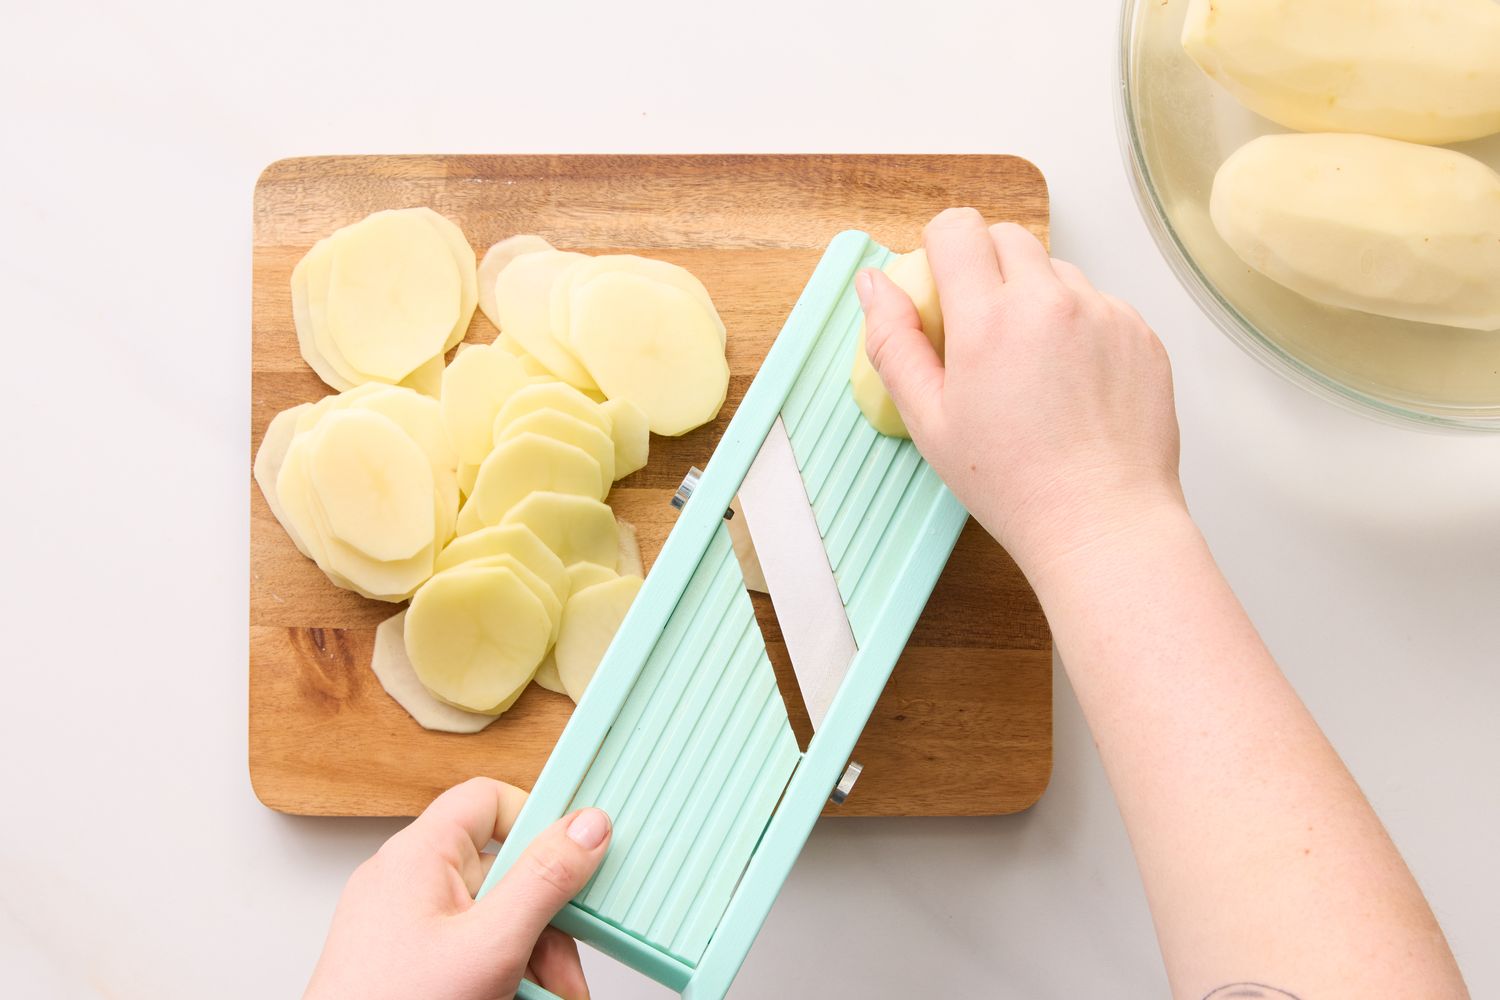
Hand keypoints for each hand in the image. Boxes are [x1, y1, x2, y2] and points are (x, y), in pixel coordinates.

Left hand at [305, 777, 611, 999]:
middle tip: (563, 968)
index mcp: (418, 855)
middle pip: (503, 871)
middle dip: (545, 923)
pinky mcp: (405, 959)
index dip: (537, 823)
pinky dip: (498, 972)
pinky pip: (468, 947)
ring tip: (545, 994)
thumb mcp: (491, 945)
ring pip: (491, 917)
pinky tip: (514, 996)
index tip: (577, 860)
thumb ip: (544, 880)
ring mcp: (403, 923)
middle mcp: (407, 881)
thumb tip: (585, 828)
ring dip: (530, 957)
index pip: (488, 799)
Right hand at [856, 208, 1184, 580]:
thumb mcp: (928, 421)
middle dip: (986, 267)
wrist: (1102, 521)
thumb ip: (893, 342)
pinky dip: (1081, 326)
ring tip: (1033, 367)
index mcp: (988, 319)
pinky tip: (1072, 383)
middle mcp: (1050, 302)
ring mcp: (1104, 313)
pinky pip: (1100, 303)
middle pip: (1007, 237)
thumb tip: (873, 285)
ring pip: (1056, 270)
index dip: (941, 248)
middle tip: (982, 330)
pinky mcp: (1140, 333)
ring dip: (1036, 297)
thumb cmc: (1015, 484)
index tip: (942, 282)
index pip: (958, 229)